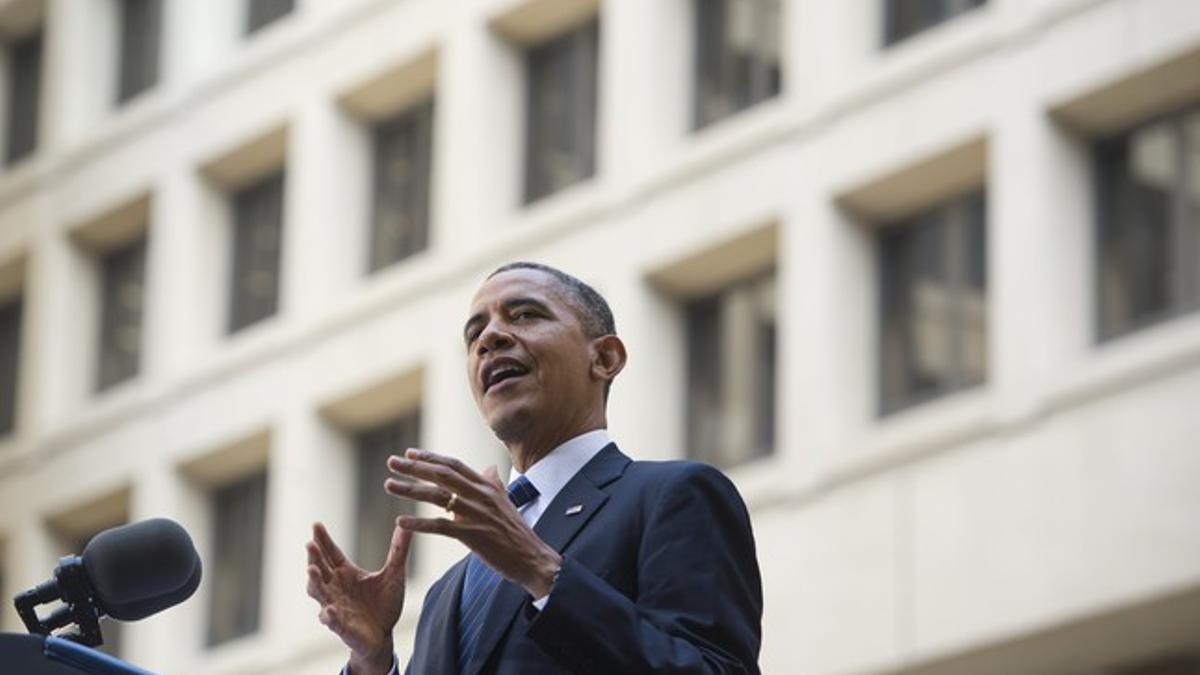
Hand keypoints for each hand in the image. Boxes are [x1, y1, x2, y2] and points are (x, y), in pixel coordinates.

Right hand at [306, 521, 410, 674]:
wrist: (385, 635)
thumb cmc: (384, 604)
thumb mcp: (394, 574)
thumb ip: (398, 550)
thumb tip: (405, 523)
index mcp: (345, 573)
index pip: (331, 553)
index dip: (323, 540)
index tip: (316, 524)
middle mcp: (335, 588)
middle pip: (319, 569)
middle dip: (313, 557)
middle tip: (310, 544)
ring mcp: (335, 606)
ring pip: (318, 593)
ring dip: (314, 582)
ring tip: (311, 571)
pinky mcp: (341, 626)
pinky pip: (331, 621)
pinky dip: (328, 616)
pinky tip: (328, 610)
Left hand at [386, 449, 560, 597]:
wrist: (532, 557)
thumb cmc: (517, 533)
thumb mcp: (505, 502)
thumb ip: (493, 484)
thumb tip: (488, 469)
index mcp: (487, 486)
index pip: (454, 465)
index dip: (431, 457)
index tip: (410, 452)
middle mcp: (480, 495)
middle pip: (441, 475)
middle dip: (414, 467)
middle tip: (392, 462)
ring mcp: (476, 514)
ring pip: (437, 496)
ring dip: (410, 489)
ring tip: (389, 485)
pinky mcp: (472, 535)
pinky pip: (440, 527)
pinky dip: (418, 524)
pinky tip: (400, 522)